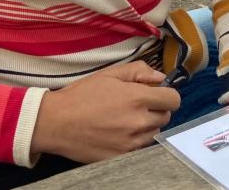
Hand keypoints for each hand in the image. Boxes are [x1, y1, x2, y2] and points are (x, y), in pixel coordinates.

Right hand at [30, 61, 179, 162]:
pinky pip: (139, 148)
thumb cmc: (81, 95)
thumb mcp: (110, 74)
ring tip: (125, 118)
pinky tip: (118, 132)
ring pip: (154, 133)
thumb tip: (160, 77)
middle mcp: (138, 122)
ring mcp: (130, 143)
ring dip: (146, 125)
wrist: (55, 122)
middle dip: (156, 108)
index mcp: (137, 98)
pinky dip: (134, 140)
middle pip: (165, 117)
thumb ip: (138, 71)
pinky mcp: (121, 157)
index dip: (166, 94)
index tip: (156, 93)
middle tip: (137, 104)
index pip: (173, 100)